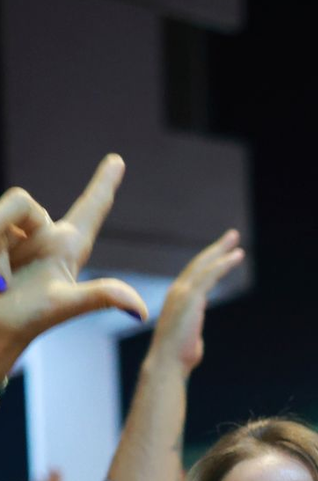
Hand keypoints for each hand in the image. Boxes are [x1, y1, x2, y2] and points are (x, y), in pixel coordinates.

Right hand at [0, 156, 148, 373]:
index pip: (91, 208)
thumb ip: (100, 297)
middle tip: (3, 282)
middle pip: (22, 200)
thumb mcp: (63, 305)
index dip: (103, 184)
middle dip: (0, 230)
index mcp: (67, 246)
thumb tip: (141, 310)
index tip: (118, 160)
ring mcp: (12, 236)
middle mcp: (40, 235)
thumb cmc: (25, 320)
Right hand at [150, 230, 244, 372]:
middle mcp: (178, 291)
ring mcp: (183, 292)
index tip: (222, 253)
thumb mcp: (188, 339)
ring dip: (221, 250)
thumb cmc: (178, 358)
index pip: (196, 275)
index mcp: (177, 299)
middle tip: (232, 236)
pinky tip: (237, 256)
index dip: (209, 262)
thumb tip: (194, 339)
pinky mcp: (191, 297)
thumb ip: (192, 332)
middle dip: (217, 248)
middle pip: (200, 263)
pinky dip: (224, 263)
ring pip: (205, 264)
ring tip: (235, 238)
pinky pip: (210, 274)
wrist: (168, 363)